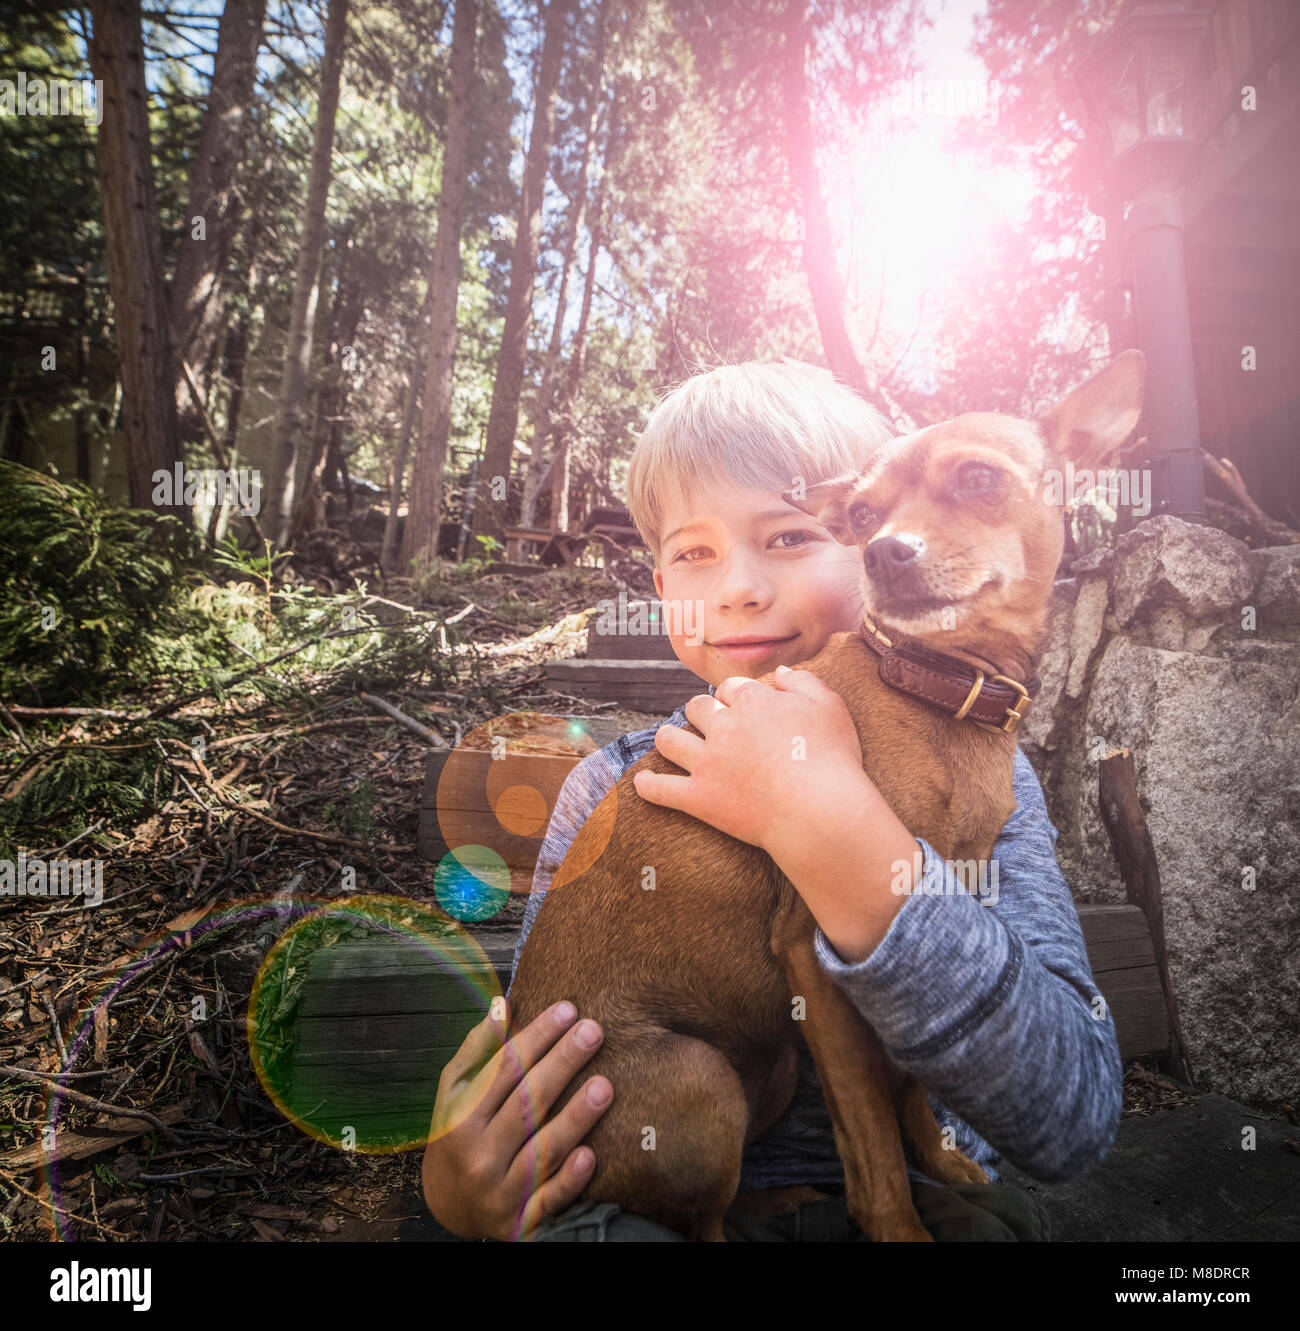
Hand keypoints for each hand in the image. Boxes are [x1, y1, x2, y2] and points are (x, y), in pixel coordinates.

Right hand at [421, 998, 611, 1240]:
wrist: (447, 1206)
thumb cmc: (458, 1133)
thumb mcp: (454, 1091)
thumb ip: (477, 1049)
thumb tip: (502, 1004)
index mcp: (462, 1118)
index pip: (504, 1070)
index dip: (536, 1038)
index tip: (567, 1010)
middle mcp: (479, 1155)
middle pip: (526, 1104)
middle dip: (561, 1064)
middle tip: (593, 1031)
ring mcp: (500, 1191)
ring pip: (541, 1151)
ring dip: (575, 1119)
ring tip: (605, 1085)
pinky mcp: (521, 1220)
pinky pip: (548, 1200)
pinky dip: (568, 1181)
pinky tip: (590, 1156)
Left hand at [632, 664, 864, 856]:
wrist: (820, 810)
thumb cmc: (832, 758)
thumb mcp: (830, 706)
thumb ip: (804, 682)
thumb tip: (780, 671)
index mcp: (753, 701)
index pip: (731, 688)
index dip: (734, 696)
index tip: (740, 706)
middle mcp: (724, 726)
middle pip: (697, 707)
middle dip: (700, 712)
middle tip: (707, 724)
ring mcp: (708, 762)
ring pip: (670, 740)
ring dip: (668, 737)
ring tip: (668, 740)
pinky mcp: (700, 798)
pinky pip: (661, 789)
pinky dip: (649, 786)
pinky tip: (642, 783)